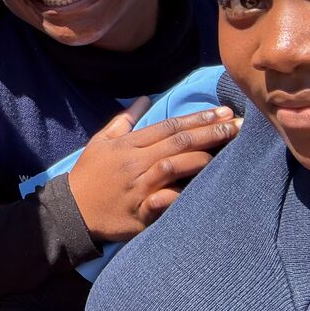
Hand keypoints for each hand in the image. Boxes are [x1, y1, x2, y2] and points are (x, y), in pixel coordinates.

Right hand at [67, 99, 240, 241]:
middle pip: (177, 142)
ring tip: (227, 150)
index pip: (168, 126)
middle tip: (238, 125)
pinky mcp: (138, 211)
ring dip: (202, 158)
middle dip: (210, 132)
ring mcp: (137, 186)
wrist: (71, 209)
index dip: (197, 118)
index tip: (223, 111)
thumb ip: (123, 120)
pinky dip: (179, 194)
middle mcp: (134, 162)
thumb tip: (143, 99)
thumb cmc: (89, 174)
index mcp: (127, 145)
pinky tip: (200, 190)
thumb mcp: (100, 142)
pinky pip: (162, 201)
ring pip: (173, 166)